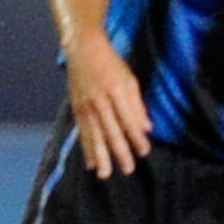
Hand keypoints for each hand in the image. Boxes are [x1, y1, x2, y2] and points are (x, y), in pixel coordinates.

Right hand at [67, 32, 151, 177]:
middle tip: (128, 169)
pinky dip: (87, 149)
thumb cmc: (111, 63)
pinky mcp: (76, 109)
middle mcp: (99, 99)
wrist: (83, 49)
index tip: (145, 151)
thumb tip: (147, 128)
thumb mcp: (129, 79)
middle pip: (111, 130)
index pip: (128, 118)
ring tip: (105, 174)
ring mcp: (85, 105)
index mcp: (116, 90)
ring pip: (94, 135)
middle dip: (120, 151)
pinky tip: (91, 164)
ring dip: (101, 156)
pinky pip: (83, 133)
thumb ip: (137, 105)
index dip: (136, 136)